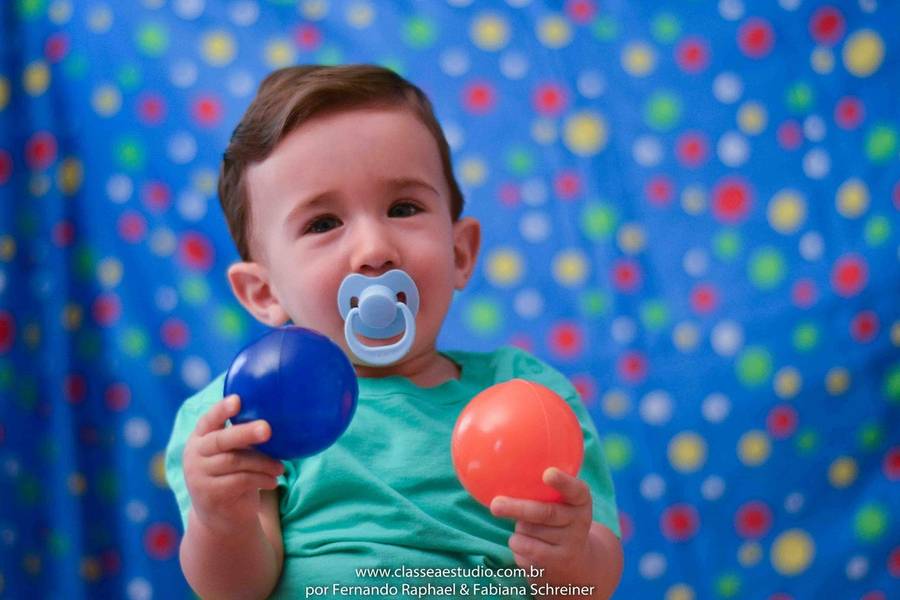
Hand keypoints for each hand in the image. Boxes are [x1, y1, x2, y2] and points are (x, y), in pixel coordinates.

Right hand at [182, 394, 284, 532]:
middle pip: (221, 440)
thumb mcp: (233, 455)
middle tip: (267, 429)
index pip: (208, 420)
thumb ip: (243, 440)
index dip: (221, 409)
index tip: (237, 400)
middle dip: (246, 433)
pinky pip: (240, 481)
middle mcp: (195, 455)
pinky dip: (261, 478)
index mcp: (200, 438)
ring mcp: (199, 476)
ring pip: (235, 461)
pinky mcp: (210, 495)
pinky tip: (273, 481)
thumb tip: (276, 420)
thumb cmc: (232, 476)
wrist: (220, 519)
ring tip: (280, 467)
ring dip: (262, 462)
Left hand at [489, 468, 592, 580]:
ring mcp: (570, 546)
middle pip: (545, 513)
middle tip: (495, 505)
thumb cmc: (558, 519)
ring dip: (519, 528)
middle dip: (518, 509)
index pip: (575, 490)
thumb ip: (543, 490)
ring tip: (527, 528)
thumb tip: (500, 477)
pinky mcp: (555, 564)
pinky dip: (517, 545)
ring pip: (529, 532)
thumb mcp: (562, 502)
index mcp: (581, 501)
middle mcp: (579, 523)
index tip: (547, 473)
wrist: (575, 559)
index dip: (562, 482)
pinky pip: (523, 550)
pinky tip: (527, 545)